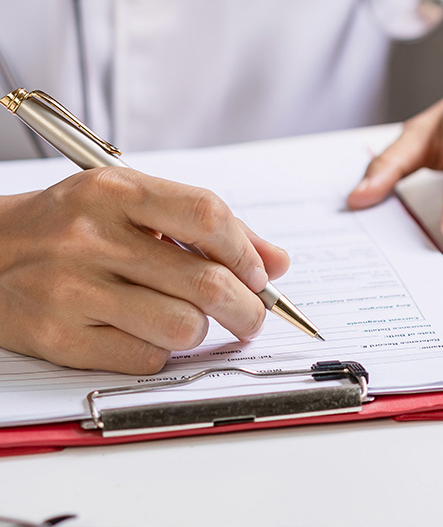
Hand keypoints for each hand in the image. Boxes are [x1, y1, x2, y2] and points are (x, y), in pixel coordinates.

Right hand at [0, 168, 288, 373]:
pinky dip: (160, 353)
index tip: (261, 274)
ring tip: (189, 321)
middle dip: (247, 308)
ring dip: (201, 332)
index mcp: (114, 191)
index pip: (207, 215)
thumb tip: (277, 262)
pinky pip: (145, 360)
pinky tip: (145, 334)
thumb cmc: (69, 225)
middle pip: (205, 282)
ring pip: (182, 328)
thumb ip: (206, 227)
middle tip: (252, 315)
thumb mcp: (131, 203)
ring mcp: (71, 290)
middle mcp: (91, 238)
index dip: (247, 251)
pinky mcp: (57, 337)